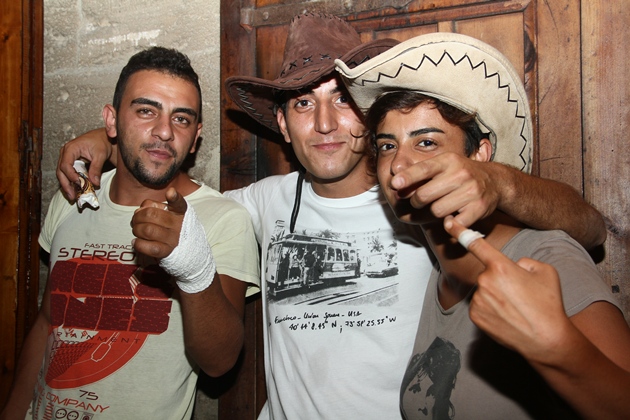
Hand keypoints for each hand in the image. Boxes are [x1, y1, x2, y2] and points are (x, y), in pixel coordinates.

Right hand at [57, 128, 111, 201]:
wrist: (102, 138)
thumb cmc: (101, 143)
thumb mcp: (100, 155)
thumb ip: (96, 168)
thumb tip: (94, 183)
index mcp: (70, 148)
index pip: (65, 165)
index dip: (70, 176)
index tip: (78, 184)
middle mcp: (65, 153)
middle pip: (60, 171)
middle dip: (66, 185)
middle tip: (72, 196)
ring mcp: (66, 158)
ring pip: (62, 174)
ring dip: (67, 186)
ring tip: (73, 197)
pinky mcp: (70, 163)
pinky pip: (67, 174)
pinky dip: (71, 183)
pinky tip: (75, 191)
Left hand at [131, 188, 186, 258]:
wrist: (187, 248)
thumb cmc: (172, 226)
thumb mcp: (169, 212)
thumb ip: (153, 205)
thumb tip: (139, 210)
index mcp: (180, 212)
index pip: (179, 203)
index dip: (174, 197)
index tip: (170, 192)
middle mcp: (178, 225)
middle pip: (151, 215)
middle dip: (138, 216)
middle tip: (136, 219)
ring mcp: (173, 239)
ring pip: (147, 230)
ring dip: (136, 229)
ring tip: (137, 230)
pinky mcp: (167, 251)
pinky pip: (148, 247)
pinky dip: (138, 243)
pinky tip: (137, 241)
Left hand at [391, 153, 499, 226]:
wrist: (494, 181)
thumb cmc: (461, 174)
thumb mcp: (444, 165)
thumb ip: (421, 173)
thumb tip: (396, 185)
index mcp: (449, 160)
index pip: (424, 168)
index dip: (408, 177)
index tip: (394, 184)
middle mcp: (461, 174)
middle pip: (424, 195)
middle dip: (417, 201)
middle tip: (420, 201)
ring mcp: (471, 191)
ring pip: (436, 211)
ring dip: (433, 212)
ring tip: (439, 206)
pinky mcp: (479, 208)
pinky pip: (454, 223)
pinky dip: (449, 223)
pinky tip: (452, 215)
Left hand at [444, 216, 572, 363]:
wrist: (546, 340)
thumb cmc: (548, 304)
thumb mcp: (545, 272)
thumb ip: (525, 262)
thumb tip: (514, 266)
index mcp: (501, 267)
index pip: (476, 244)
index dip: (460, 231)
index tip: (449, 222)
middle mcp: (485, 281)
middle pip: (489, 274)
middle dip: (501, 280)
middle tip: (520, 295)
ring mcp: (478, 300)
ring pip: (485, 290)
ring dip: (496, 296)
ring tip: (516, 308)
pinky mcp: (475, 316)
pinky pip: (481, 305)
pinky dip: (492, 309)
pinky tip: (507, 317)